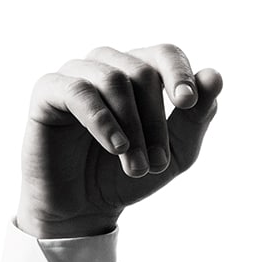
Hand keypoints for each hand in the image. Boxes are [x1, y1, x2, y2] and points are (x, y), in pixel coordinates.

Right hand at [17, 44, 222, 237]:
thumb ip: (197, 116)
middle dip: (155, 121)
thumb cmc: (128, 175)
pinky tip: (116, 147)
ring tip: (136, 167)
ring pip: (112, 79)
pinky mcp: (47, 93)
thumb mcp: (176, 152)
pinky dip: (102, 119)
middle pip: (141, 71)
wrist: (84, 208)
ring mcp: (76, 76)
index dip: (179, 73)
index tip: (188, 103)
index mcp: (139, 73)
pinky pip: (78, 90)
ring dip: (132, 127)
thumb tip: (214, 75)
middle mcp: (107, 66)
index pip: (164, 53)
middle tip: (157, 163)